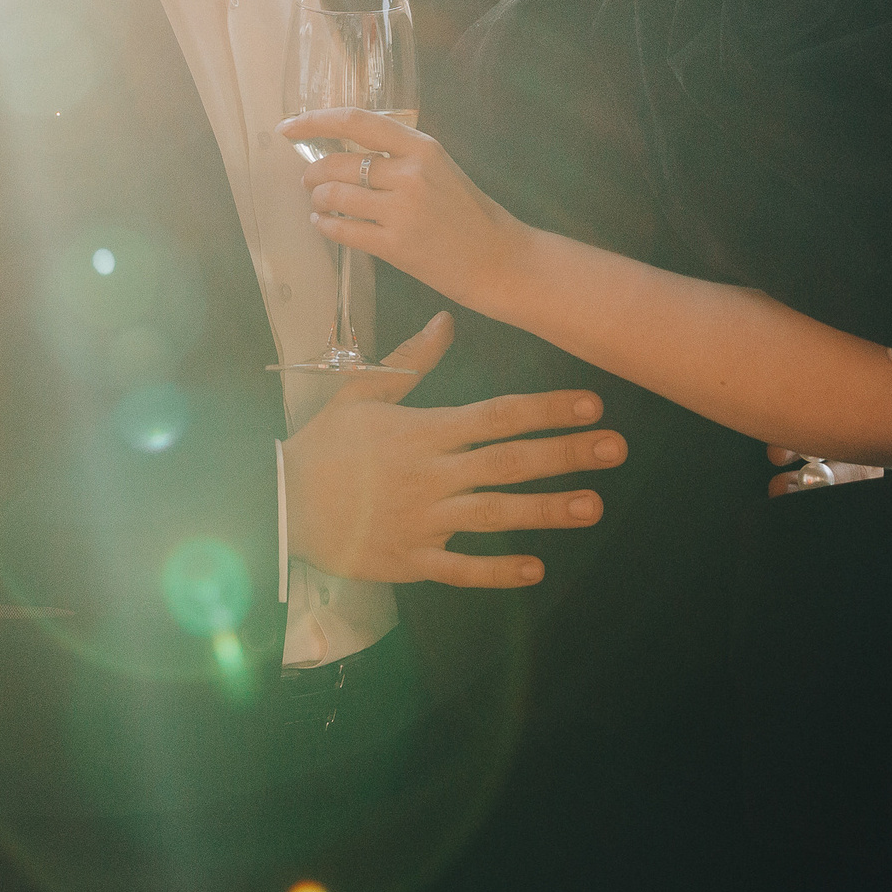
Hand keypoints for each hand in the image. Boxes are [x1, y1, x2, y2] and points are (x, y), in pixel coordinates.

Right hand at [281, 313, 624, 586]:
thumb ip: (410, 360)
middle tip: (615, 448)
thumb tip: (447, 321)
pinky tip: (536, 568)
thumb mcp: (360, 392)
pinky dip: (497, 571)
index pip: (496, 416)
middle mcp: (430, 474)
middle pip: (508, 461)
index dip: (546, 409)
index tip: (591, 404)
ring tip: (594, 505)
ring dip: (547, 509)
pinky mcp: (410, 560)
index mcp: (422, 431)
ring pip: (495, 514)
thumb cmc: (322, 444)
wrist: (277, 501)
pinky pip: (460, 568)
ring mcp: (422, 520)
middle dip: (565, 453)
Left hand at [282, 108, 534, 315]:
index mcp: (422, 147)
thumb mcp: (440, 168)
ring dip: (318, 200)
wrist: (500, 259)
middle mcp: (410, 174)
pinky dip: (325, 226)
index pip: (356, 122)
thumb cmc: (469, 213)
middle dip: (313, 171)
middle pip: (339, 163)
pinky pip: (343, 231)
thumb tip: (346, 151)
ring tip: (318, 203)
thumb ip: (399, 156)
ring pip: (336, 197)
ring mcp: (402, 211)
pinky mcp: (395, 246)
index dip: (314, 121)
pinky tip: (322, 224)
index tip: (288, 126)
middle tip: (308, 179)